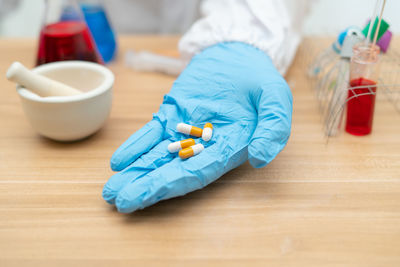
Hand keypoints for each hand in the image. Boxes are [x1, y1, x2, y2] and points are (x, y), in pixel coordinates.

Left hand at [103, 42, 292, 212]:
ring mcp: (184, 130)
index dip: (170, 185)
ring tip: (111, 190)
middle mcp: (204, 146)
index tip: (144, 197)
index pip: (196, 172)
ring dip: (135, 172)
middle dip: (145, 186)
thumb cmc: (260, 80)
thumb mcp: (276, 98)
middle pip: (171, 170)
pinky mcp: (172, 113)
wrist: (240, 55)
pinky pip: (152, 132)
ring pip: (157, 155)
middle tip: (117, 201)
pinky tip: (118, 161)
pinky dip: (136, 146)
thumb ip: (272, 128)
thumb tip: (259, 157)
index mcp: (229, 148)